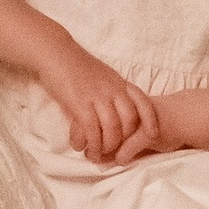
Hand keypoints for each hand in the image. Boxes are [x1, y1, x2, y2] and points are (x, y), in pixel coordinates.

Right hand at [36, 37, 160, 165]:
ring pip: (112, 129)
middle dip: (124, 141)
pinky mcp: (80, 103)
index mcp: (119, 83)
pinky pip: (91, 130)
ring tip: (96, 155)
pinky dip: (90, 144)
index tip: (153, 135)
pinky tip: (83, 148)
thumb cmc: (75, 66)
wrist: (55, 53)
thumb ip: (111, 91)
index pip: (143, 102)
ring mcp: (97, 96)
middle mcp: (112, 89)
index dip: (150, 121)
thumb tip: (114, 111)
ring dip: (106, 147)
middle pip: (129, 121)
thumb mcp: (102, 75)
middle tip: (114, 152)